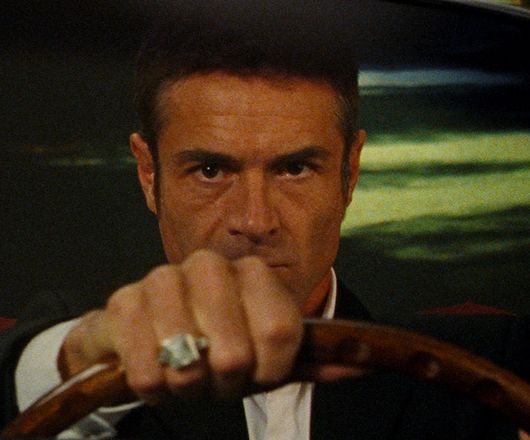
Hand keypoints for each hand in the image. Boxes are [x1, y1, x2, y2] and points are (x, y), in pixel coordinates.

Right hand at [60, 250, 302, 402]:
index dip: (270, 369)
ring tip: (187, 373)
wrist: (147, 333)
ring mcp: (164, 279)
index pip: (280, 332)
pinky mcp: (124, 301)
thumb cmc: (213, 343)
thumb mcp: (266, 352)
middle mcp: (210, 266)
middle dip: (226, 383)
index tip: (258, 373)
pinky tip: (155, 368)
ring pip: (189, 363)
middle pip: (235, 354)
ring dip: (189, 387)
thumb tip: (366, 363)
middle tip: (216, 376)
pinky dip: (155, 388)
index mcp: (252, 273)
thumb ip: (312, 358)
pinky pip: (147, 372)